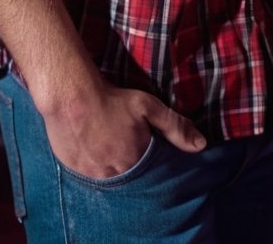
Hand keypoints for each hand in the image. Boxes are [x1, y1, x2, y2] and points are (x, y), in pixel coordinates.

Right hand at [38, 75, 206, 178]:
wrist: (71, 96)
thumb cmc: (112, 99)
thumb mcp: (148, 106)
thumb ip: (175, 127)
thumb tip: (201, 145)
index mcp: (135, 160)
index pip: (149, 170)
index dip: (148, 157)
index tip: (145, 143)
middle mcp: (114, 173)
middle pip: (129, 173)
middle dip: (131, 161)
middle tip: (125, 140)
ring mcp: (93, 173)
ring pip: (109, 175)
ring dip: (113, 163)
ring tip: (111, 142)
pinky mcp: (75, 169)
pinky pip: (90, 172)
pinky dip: (95, 163)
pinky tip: (96, 145)